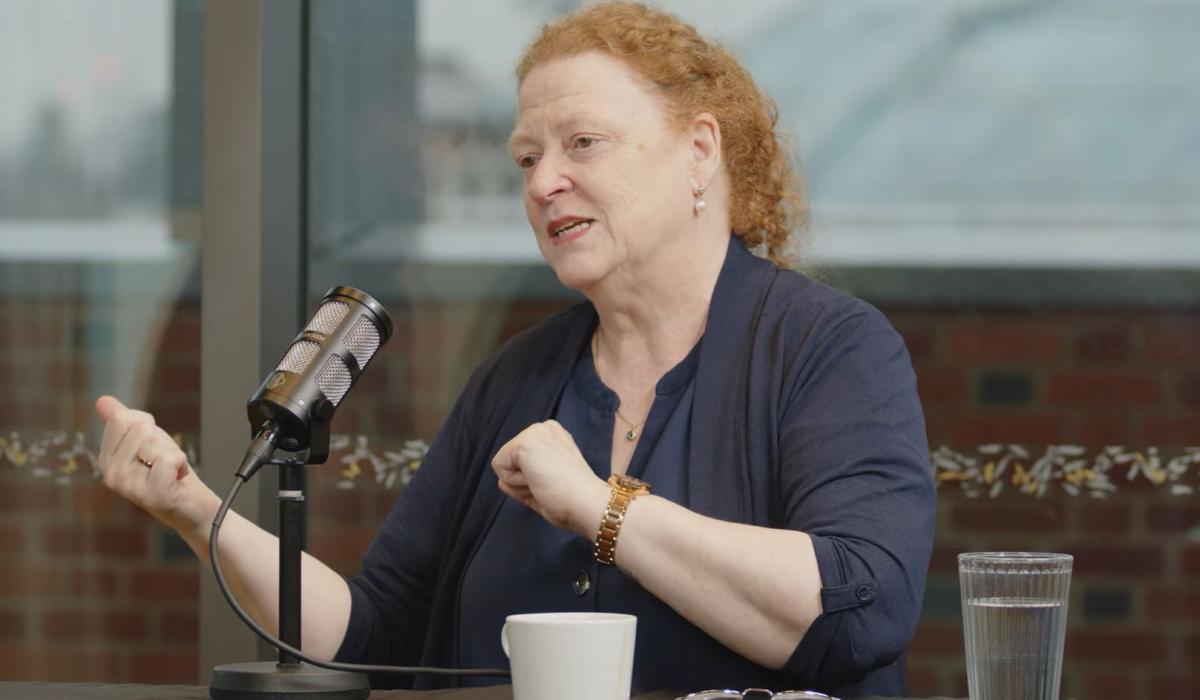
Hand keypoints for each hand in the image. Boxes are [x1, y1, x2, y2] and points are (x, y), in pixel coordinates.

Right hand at [94, 395, 214, 532]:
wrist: (193, 507)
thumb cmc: (171, 474)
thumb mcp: (147, 441)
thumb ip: (124, 421)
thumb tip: (102, 401)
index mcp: (106, 460)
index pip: (122, 418)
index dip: (148, 426)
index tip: (154, 446)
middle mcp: (111, 474)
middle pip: (140, 427)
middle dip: (161, 440)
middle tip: (165, 462)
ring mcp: (128, 486)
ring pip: (154, 442)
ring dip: (174, 453)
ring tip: (171, 472)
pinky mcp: (151, 494)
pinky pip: (169, 459)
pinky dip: (182, 463)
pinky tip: (178, 479)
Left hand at [491, 421, 609, 535]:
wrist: (586, 502)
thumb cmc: (573, 498)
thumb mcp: (547, 482)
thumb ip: (525, 478)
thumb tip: (501, 481)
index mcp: (552, 435)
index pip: (521, 459)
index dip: (531, 479)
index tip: (554, 482)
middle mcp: (543, 428)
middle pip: (511, 461)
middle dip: (524, 480)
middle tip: (549, 485)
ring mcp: (533, 433)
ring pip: (504, 466)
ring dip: (520, 484)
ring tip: (545, 485)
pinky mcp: (523, 444)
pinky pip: (500, 469)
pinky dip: (515, 484)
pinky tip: (538, 482)